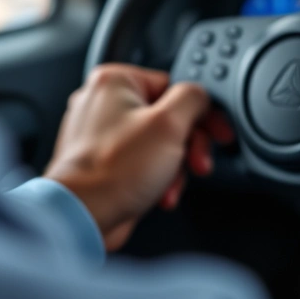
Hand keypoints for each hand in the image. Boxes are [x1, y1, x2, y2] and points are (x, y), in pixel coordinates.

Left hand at [44, 65, 232, 250]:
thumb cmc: (113, 171)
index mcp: (114, 81)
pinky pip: (141, 164)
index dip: (202, 113)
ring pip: (157, 144)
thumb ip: (194, 99)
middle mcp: (102, 103)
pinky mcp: (101, 164)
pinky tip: (159, 193)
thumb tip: (202, 97)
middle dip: (188, 146)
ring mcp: (98, 135)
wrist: (81, 216)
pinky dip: (155, 178)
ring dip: (174, 167)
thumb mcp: (169, 124)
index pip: (175, 86)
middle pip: (168, 116)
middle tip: (197, 162)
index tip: (218, 133)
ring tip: (172, 184)